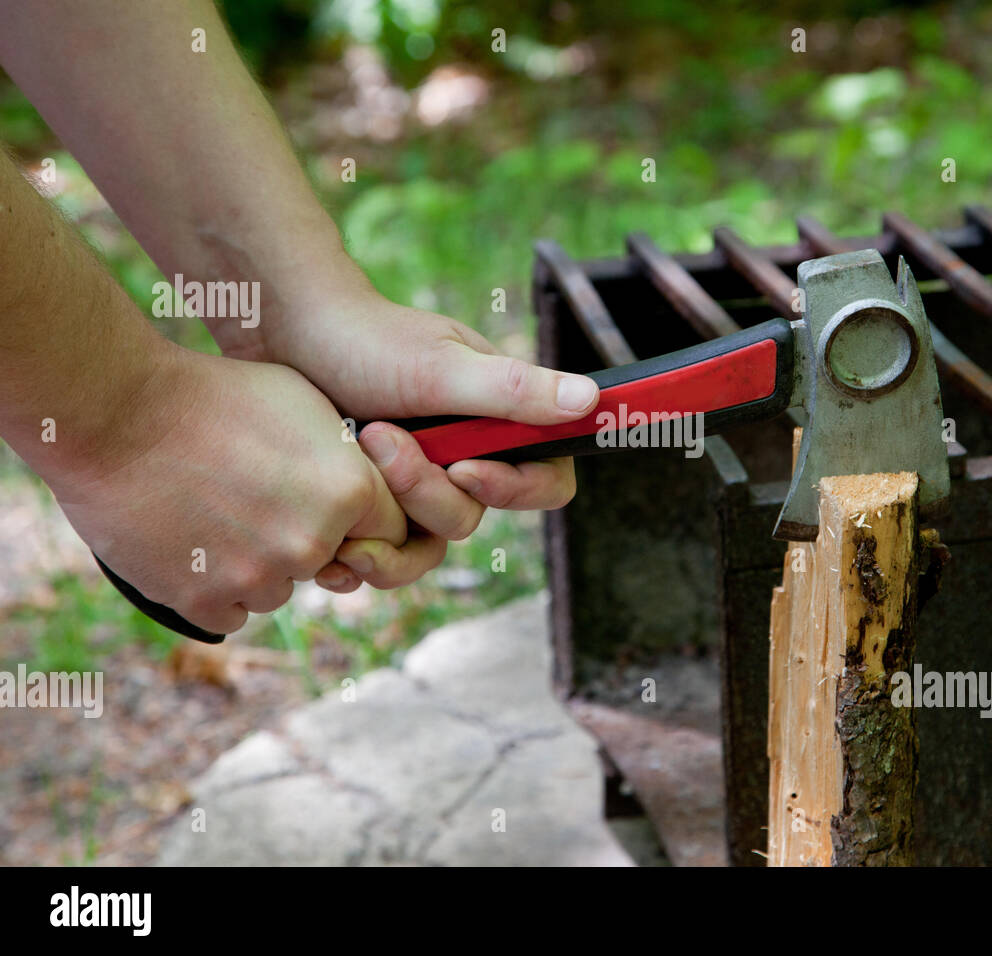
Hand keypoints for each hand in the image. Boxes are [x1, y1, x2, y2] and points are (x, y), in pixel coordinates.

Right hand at [51, 345, 428, 632]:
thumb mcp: (308, 404)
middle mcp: (311, 543)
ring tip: (217, 513)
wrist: (117, 412)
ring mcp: (256, 576)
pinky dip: (215, 588)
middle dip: (305, 538)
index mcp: (348, 492)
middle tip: (259, 498)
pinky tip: (194, 543)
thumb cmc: (216, 394)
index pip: (390, 529)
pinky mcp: (202, 600)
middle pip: (330, 562)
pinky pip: (232, 613)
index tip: (330, 501)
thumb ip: (350, 458)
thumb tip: (371, 491)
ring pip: (280, 590)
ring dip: (258, 566)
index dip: (361, 516)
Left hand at [228, 289, 595, 570]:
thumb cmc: (366, 338)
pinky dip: (358, 550)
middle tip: (380, 437)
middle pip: (475, 515)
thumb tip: (592, 400)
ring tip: (353, 454)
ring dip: (388, 512)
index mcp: (500, 424)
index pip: (546, 481)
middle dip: (425, 490)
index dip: (516, 489)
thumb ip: (515, 390)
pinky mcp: (376, 505)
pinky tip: (332, 529)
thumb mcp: (441, 366)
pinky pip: (383, 552)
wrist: (284, 336)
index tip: (465, 467)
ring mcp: (419, 484)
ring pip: (427, 540)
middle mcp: (467, 458)